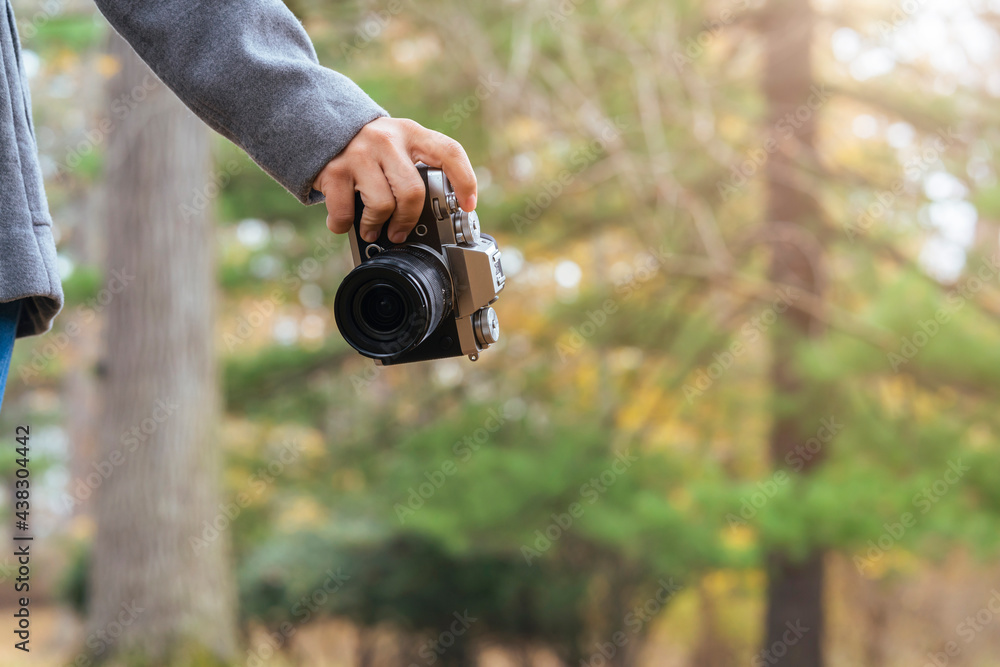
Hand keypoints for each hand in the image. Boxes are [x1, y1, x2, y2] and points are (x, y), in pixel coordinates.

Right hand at [314, 117, 477, 243]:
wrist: (319, 124)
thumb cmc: (368, 147)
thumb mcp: (397, 146)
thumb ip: (414, 168)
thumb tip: (433, 216)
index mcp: (411, 134)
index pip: (449, 152)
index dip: (464, 180)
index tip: (467, 205)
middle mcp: (388, 140)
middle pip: (413, 192)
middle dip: (408, 220)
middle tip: (400, 232)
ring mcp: (360, 153)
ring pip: (382, 206)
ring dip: (375, 227)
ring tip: (371, 229)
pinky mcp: (334, 169)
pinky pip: (345, 213)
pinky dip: (344, 225)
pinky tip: (344, 221)